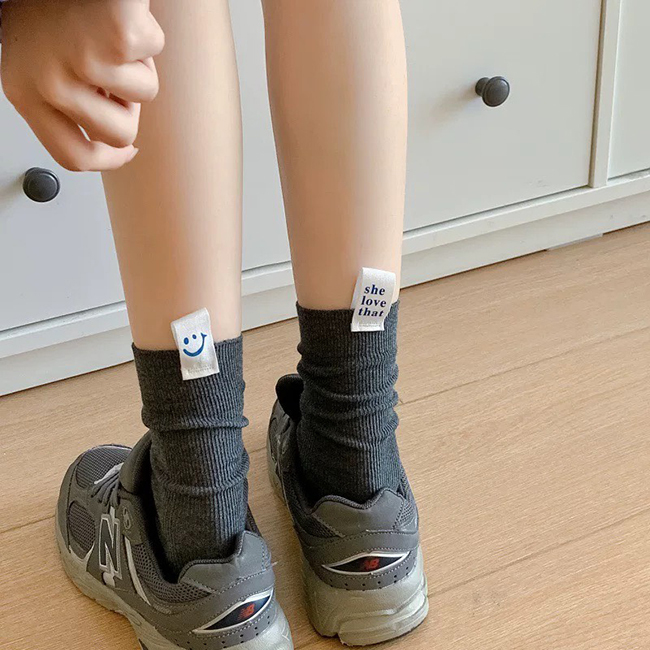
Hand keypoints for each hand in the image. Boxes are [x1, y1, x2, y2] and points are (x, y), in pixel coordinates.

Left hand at [1, 0, 164, 170]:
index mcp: (24, 93)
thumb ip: (68, 104)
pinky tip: (121, 16)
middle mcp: (49, 82)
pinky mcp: (115, 40)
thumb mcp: (43, 63)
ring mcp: (83, 61)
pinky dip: (146, 30)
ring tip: (113, 37)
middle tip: (119, 76)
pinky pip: (154, 51)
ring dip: (139, 63)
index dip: (108, 160)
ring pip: (144, 94)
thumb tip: (115, 140)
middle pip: (119, 135)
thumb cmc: (48, 2)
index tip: (125, 153)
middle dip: (130, 106)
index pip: (73, 155)